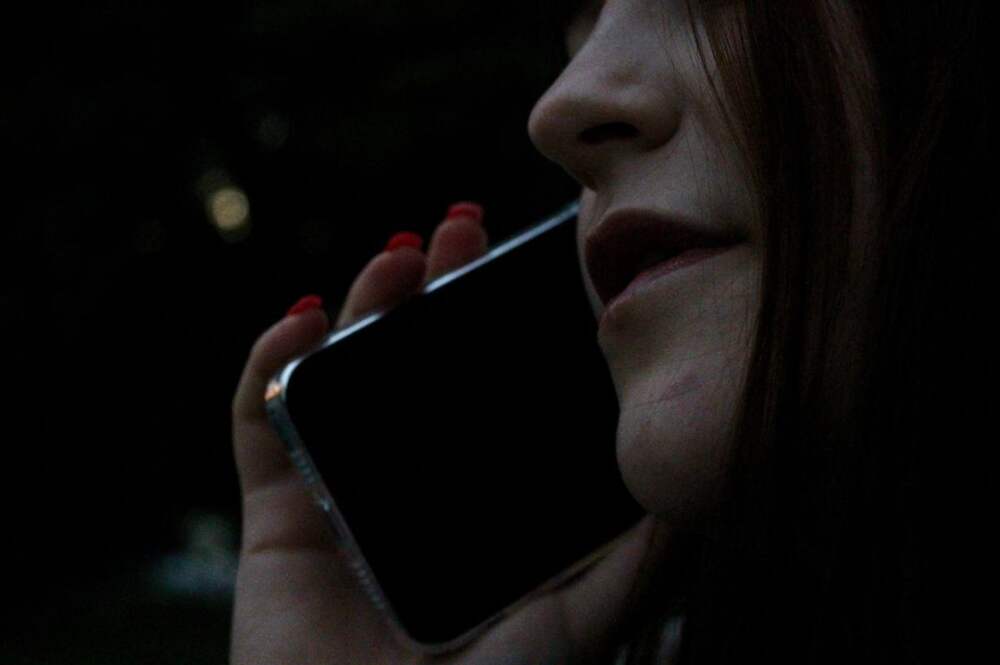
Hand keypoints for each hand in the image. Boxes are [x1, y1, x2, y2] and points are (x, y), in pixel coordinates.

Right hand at [230, 204, 668, 663]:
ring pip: (341, 372)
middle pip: (413, 359)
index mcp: (471, 493)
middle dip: (436, 285)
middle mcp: (407, 481)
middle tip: (464, 226)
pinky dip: (269, 366)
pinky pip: (257, 422)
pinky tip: (305, 320)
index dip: (496, 320)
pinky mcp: (275, 515)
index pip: (481, 385)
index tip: (525, 263)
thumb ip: (639, 554)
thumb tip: (692, 481)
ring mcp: (339, 491)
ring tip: (401, 255)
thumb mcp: (587, 615)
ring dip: (365, 303)